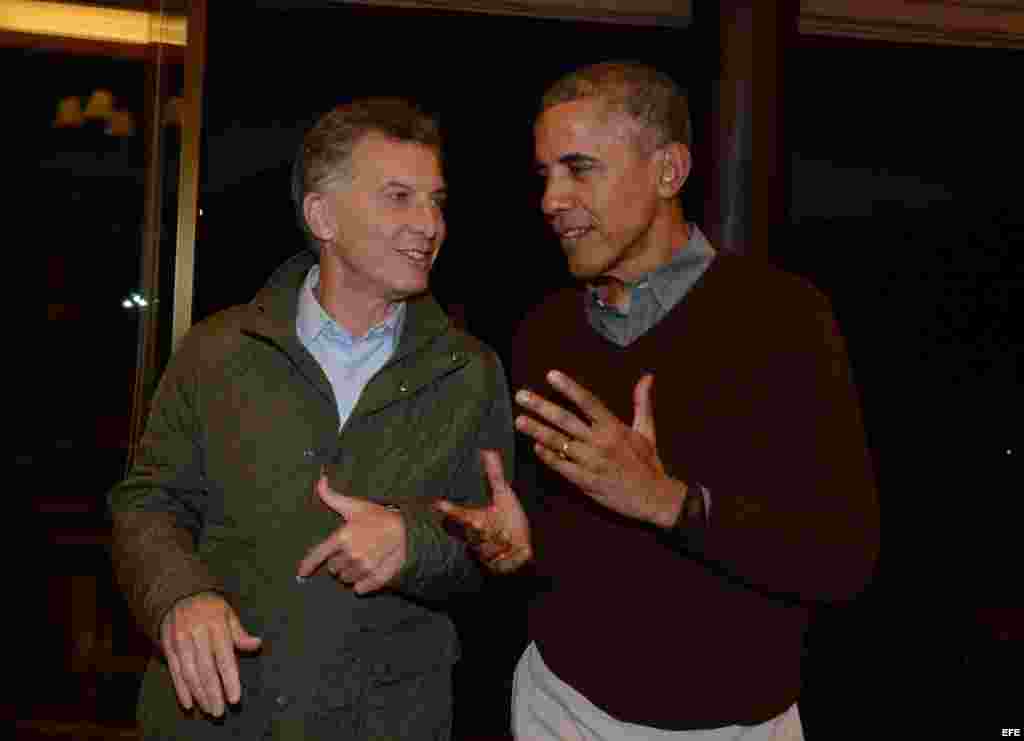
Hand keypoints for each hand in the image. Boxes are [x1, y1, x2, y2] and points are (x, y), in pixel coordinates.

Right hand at [160, 592, 261, 716]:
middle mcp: (196, 633)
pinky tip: (189, 703)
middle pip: (206, 669)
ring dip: (199, 694)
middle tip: (220, 711)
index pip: (224, 657)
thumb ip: (239, 633)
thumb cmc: (210, 608)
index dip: (230, 679)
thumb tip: (257, 644)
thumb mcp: (228, 614)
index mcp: (216, 624)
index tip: (234, 698)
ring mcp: (180, 640)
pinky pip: (175, 671)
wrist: (178, 594)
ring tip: (209, 709)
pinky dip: (181, 689)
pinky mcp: (168, 646)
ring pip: (189, 673)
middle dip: (213, 692)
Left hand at [296, 475, 406, 593]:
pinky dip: (361, 584)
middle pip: (333, 568)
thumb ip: (332, 496)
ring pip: (346, 579)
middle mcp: (350, 554)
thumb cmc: (379, 516)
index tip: (302, 573)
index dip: (307, 565)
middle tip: (352, 552)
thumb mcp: (355, 505)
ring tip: (362, 560)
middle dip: (339, 561)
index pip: (318, 555)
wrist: (406, 529)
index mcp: (342, 537)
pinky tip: (367, 573)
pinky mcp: (374, 578)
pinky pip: (360, 588)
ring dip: (350, 572)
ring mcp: (363, 567)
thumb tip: (320, 480)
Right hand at [434, 450, 531, 573]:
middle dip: (478, 529)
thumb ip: (494, 475)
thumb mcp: (503, 495)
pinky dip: (511, 555)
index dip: (449, 509)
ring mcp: (485, 554)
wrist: (524, 544)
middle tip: (481, 523)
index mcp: (475, 519)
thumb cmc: (510, 519)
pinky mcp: (496, 568)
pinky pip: (502, 561)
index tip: (438, 503)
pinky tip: (516, 550)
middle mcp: (476, 538)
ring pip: (488, 547)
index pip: (458, 514)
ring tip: (508, 537)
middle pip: (474, 532)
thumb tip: (487, 450)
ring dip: (500, 541)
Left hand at [515, 371, 685, 527]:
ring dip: (537, 431)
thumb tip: (647, 376)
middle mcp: (600, 442)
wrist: (654, 498)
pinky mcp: (586, 481)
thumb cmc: (648, 463)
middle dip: (541, 406)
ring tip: (519, 421)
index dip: (569, 388)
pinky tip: (535, 447)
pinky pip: (562, 466)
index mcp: (614, 427)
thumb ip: (642, 402)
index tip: (550, 375)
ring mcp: (591, 462)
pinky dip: (548, 457)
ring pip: (559, 443)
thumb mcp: (647, 430)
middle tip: (521, 395)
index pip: (588, 402)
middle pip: (566, 420)